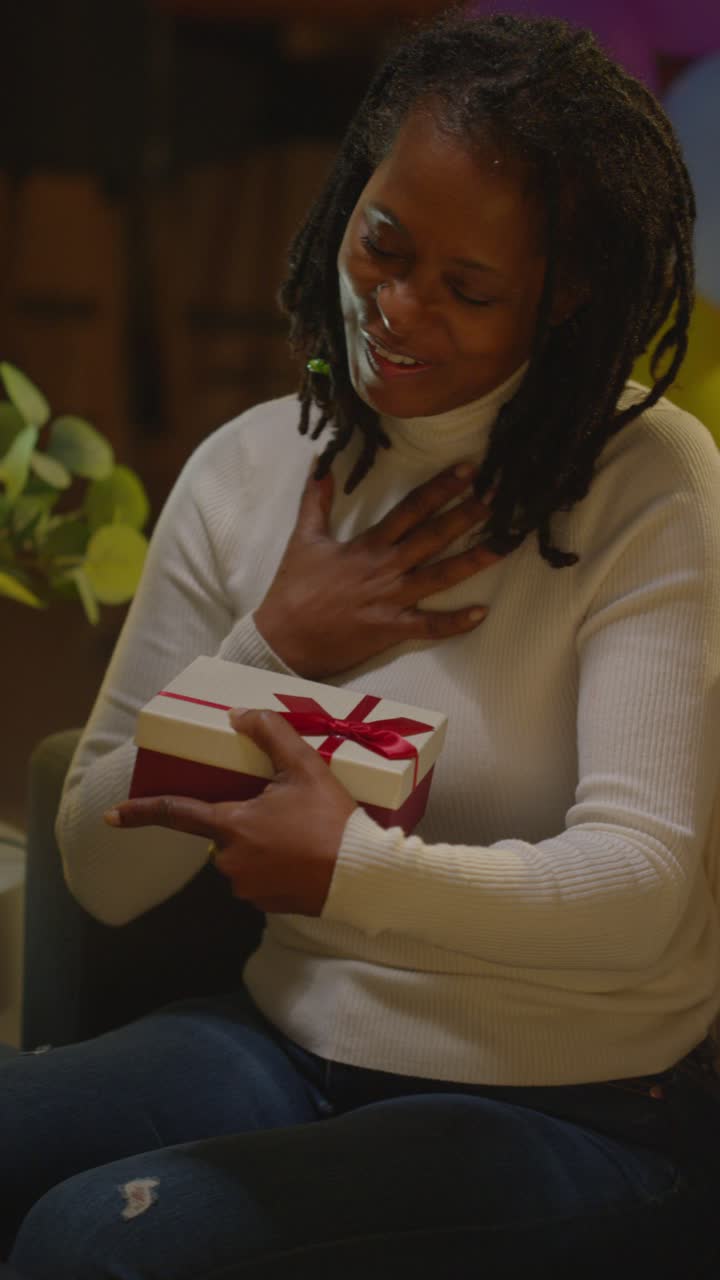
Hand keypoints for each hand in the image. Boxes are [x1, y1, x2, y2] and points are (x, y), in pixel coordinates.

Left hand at [104, 708, 356, 915]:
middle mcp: (230, 860)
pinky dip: (277, 866)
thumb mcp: (304, 767)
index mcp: (231, 824)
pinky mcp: (267, 905)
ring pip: (243, 856)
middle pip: (223, 831)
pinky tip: (305, 856)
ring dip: (263, 844)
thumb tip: (238, 714)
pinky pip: (261, 879)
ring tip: (303, 834)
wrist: (363, 875)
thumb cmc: (332, 820)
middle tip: (288, 809)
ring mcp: (247, 887)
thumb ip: (270, 733)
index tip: (110, 816)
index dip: (140, 812)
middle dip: (247, 819)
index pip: (176, 813)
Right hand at [254, 460, 500, 678]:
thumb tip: (321, 465)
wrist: (284, 637)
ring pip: (439, 577)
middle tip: (497, 498)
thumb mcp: (303, 539)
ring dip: (473, 561)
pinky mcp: (390, 629)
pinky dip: (455, 622)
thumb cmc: (293, 589)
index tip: (466, 470)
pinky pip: (428, 626)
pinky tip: (482, 613)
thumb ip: (316, 501)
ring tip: (504, 546)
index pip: (411, 509)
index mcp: (368, 545)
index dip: (440, 488)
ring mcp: (391, 599)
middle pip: (433, 537)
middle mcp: (385, 568)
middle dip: (465, 515)